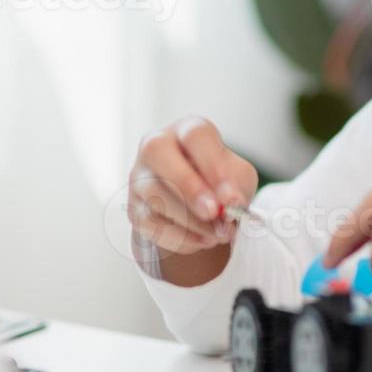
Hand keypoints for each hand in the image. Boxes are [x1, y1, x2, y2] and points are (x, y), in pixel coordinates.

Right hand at [127, 116, 257, 257]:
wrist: (198, 205)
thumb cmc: (219, 181)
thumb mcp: (238, 177)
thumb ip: (236, 186)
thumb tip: (229, 204)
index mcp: (187, 130)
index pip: (195, 135)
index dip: (213, 165)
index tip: (231, 197)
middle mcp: (157, 146)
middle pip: (158, 152)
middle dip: (188, 186)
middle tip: (213, 213)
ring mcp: (140, 176)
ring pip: (153, 193)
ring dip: (189, 220)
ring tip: (217, 234)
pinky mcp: (134, 207)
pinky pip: (149, 222)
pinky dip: (180, 237)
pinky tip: (202, 241)